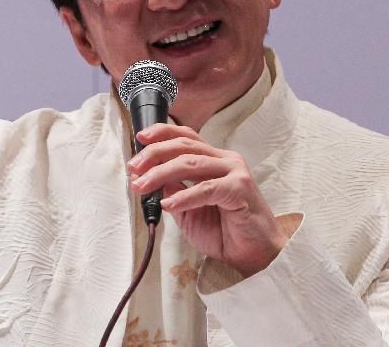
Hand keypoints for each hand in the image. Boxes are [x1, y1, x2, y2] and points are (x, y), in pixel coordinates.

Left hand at [127, 123, 287, 276]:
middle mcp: (225, 160)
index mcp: (214, 160)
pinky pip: (206, 188)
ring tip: (142, 186)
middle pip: (184, 146)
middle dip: (154, 154)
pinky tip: (169, 204)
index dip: (162, 133)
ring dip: (161, 173)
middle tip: (134, 168)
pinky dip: (184, 196)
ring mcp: (235, 172)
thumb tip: (147, 175)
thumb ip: (172, 190)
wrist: (253, 256)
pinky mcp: (240, 189)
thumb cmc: (224, 232)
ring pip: (191, 163)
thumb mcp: (187, 209)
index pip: (186, 136)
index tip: (140, 138)